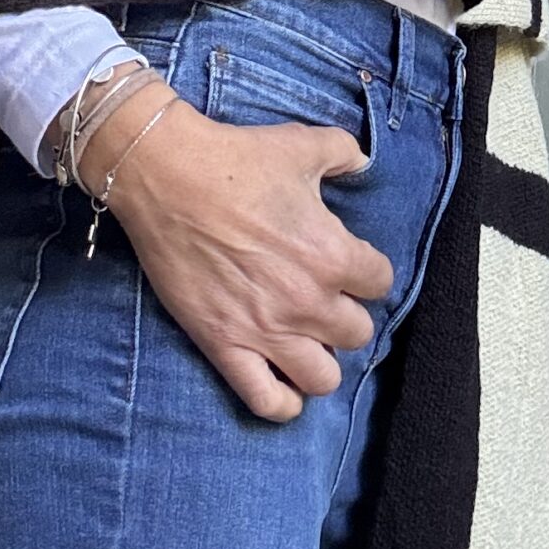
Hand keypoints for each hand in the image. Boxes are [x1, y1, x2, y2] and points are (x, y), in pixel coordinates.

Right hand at [79, 83, 394, 422]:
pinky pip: (266, 400)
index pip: (380, 283)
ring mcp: (266, 330)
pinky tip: (286, 389)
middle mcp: (307, 301)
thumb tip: (361, 162)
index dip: (366, 272)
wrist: (167, 176)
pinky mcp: (225, 345)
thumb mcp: (302, 144)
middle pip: (357, 333)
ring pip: (323, 377)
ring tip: (306, 341)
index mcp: (333, 255)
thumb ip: (344, 153)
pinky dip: (282, 404)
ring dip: (321, 361)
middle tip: (323, 298)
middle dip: (345, 315)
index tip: (349, 263)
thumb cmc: (236, 159)